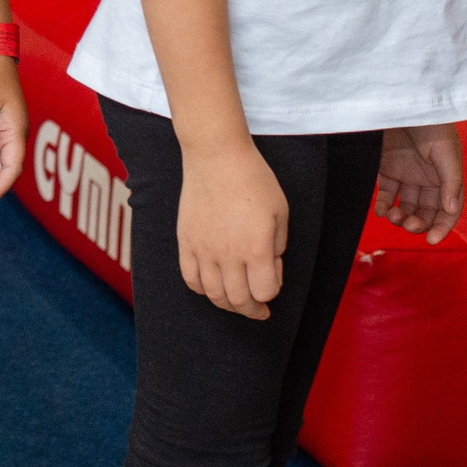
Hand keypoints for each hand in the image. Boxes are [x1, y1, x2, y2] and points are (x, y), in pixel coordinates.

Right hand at [179, 139, 287, 319]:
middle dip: (252, 309)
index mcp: (255, 248)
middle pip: (238, 300)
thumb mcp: (280, 212)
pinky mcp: (186, 241)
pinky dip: (203, 289)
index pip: (265, 292)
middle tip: (259, 309)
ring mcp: (203, 249)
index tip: (274, 278)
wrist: (216, 156)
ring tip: (237, 300)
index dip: (272, 291)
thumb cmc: (253, 180)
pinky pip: (190, 278)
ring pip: (213, 294)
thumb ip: (278, 247)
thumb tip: (269, 268)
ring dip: (228, 304)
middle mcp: (227, 254)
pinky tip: (212, 285)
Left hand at [375, 123, 464, 242]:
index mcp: (446, 177)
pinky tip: (381, 210)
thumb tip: (450, 210)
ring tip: (392, 216)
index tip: (432, 241)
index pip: (448, 209)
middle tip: (407, 225)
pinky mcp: (385, 168)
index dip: (442, 226)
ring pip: (405, 205)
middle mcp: (427, 178)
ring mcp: (406, 174)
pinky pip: (386, 194)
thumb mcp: (446, 151)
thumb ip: (450, 180)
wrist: (400, 101)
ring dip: (400, 217)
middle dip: (418, 223)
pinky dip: (383, 205)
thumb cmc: (430, 123)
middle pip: (425, 211)